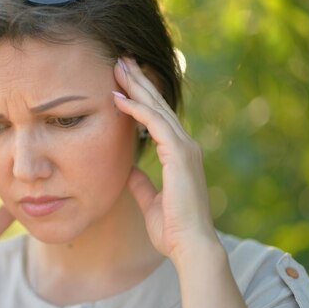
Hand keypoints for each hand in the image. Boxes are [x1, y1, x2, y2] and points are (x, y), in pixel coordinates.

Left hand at [112, 57, 218, 260]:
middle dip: (139, 82)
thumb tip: (128, 170)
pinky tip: (119, 97)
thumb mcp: (149, 200)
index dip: (140, 98)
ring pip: (157, 108)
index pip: (157, 118)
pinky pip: (155, 124)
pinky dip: (137, 109)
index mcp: (178, 155)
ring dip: (136, 86)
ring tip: (118, 66)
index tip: (122, 83)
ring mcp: (184, 148)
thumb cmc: (172, 229)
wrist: (189, 247)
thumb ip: (141, 183)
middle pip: (158, 106)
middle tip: (121, 60)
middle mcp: (184, 146)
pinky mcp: (180, 155)